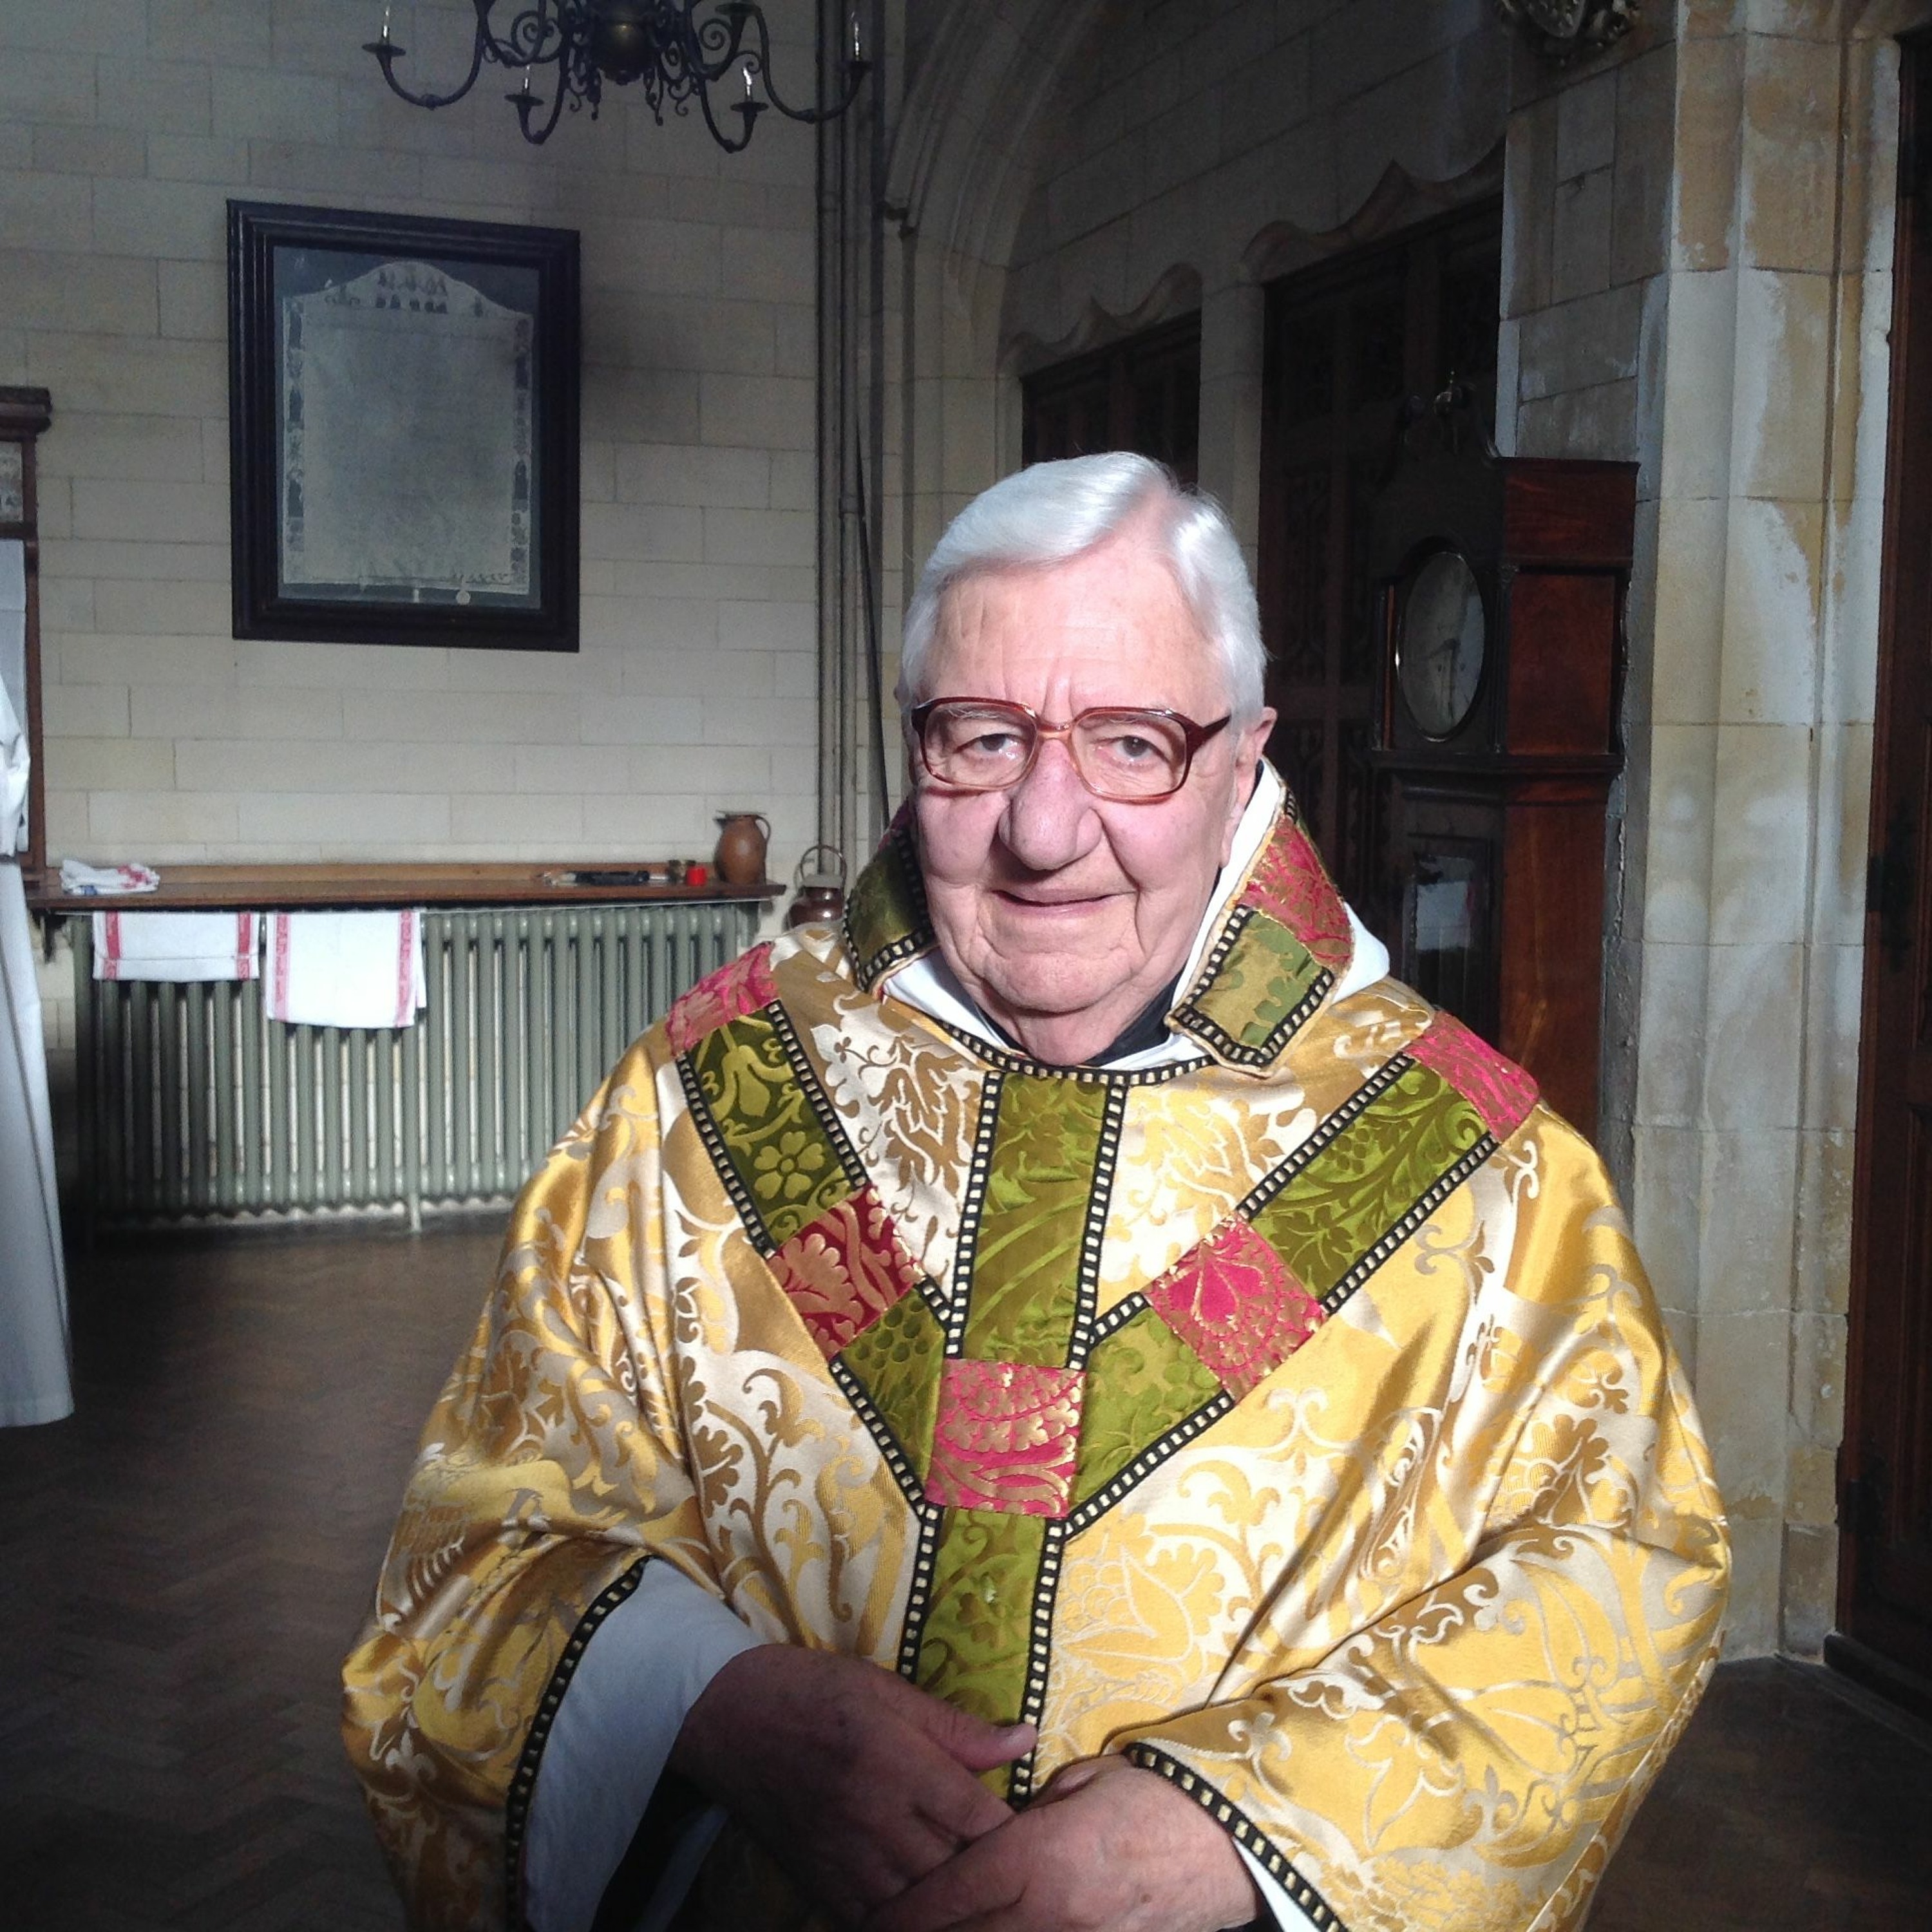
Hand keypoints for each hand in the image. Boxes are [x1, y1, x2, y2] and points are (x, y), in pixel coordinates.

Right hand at [668, 1645, 1033, 1925]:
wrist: (725, 1717)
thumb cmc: (812, 1691)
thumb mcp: (886, 1689)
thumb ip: (957, 1726)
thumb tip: (1025, 1739)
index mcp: (896, 1764)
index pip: (979, 1822)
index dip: (1018, 1834)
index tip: (1043, 1829)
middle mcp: (874, 1820)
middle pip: (956, 1872)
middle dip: (993, 1872)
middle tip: (1022, 1865)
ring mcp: (845, 1861)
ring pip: (921, 1907)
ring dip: (955, 1900)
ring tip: (984, 1889)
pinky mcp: (820, 1884)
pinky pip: (876, 1922)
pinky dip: (909, 1919)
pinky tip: (930, 1906)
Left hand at [862, 1755, 1260, 1931]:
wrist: (1232, 1844)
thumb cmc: (1151, 1796)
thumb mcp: (1078, 1783)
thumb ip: (1022, 1814)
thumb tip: (981, 1833)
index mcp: (1037, 1858)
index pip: (945, 1898)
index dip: (898, 1916)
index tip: (864, 1919)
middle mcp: (1049, 1915)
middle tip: (875, 1926)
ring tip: (922, 1930)